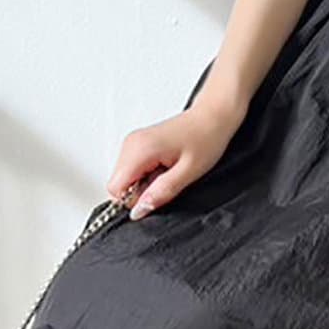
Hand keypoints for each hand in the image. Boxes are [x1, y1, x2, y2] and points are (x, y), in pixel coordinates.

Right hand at [106, 97, 246, 219]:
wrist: (212, 118)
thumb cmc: (206, 138)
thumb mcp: (188, 173)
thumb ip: (161, 193)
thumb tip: (138, 211)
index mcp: (140, 149)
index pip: (115, 189)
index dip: (134, 200)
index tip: (156, 194)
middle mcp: (131, 144)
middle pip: (118, 184)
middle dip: (142, 191)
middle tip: (168, 180)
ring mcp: (133, 143)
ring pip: (126, 178)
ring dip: (146, 183)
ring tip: (169, 171)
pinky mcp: (138, 144)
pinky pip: (134, 170)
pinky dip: (148, 175)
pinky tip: (166, 166)